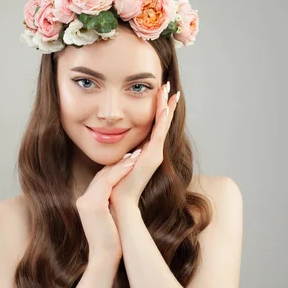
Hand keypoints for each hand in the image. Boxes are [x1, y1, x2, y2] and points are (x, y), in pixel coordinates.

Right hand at [75, 152, 140, 261]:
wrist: (104, 259)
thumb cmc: (110, 243)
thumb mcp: (107, 220)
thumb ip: (108, 207)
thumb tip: (119, 200)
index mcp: (85, 203)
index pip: (99, 180)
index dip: (114, 169)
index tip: (128, 160)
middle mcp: (83, 200)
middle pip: (101, 175)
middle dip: (118, 163)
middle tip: (133, 152)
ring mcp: (86, 202)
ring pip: (104, 176)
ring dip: (121, 164)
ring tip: (135, 156)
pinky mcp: (94, 205)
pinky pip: (107, 182)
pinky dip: (120, 172)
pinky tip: (132, 165)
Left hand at [109, 81, 179, 215]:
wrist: (120, 201)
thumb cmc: (116, 184)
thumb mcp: (119, 162)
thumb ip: (122, 152)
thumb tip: (116, 142)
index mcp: (146, 150)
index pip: (155, 124)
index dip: (159, 109)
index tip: (161, 94)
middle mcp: (154, 150)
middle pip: (162, 121)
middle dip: (166, 103)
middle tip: (169, 86)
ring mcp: (155, 153)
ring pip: (163, 125)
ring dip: (166, 107)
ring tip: (171, 92)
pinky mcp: (152, 157)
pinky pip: (159, 134)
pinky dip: (163, 121)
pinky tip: (165, 108)